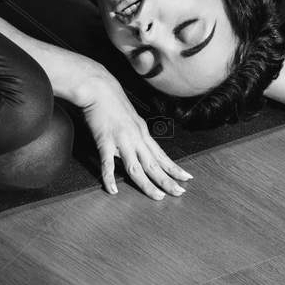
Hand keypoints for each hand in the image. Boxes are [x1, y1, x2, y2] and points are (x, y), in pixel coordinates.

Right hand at [73, 76, 192, 197]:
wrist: (98, 87)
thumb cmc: (112, 101)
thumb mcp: (130, 118)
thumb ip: (134, 134)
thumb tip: (137, 148)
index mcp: (143, 133)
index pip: (162, 155)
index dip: (174, 168)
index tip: (187, 178)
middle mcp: (136, 138)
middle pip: (154, 164)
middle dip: (168, 180)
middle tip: (180, 193)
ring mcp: (121, 140)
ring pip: (137, 167)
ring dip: (148, 184)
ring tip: (157, 197)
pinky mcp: (105, 141)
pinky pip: (108, 163)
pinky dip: (110, 178)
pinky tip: (112, 189)